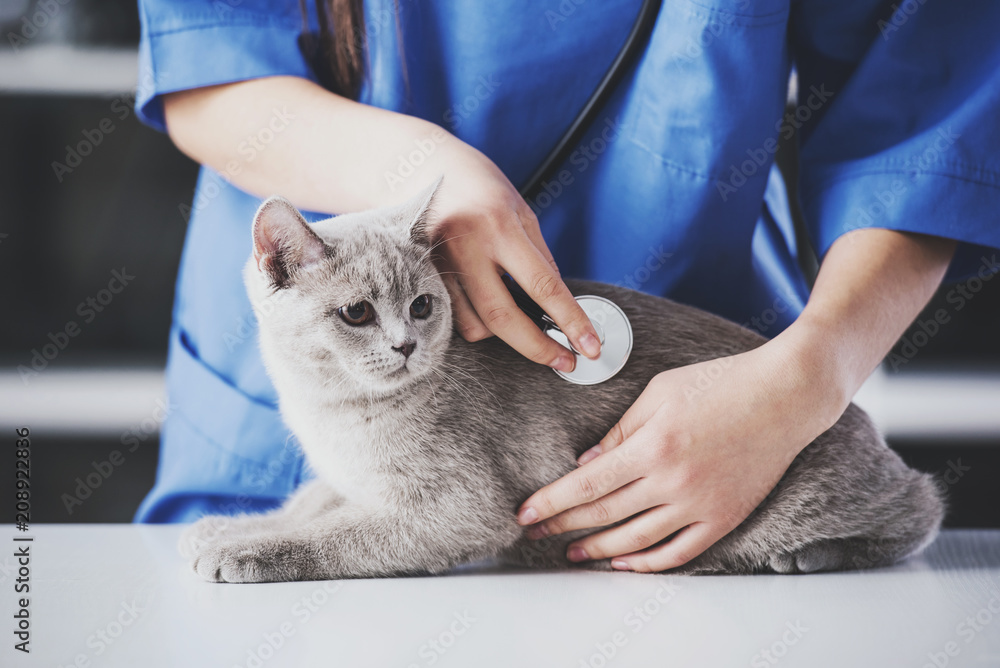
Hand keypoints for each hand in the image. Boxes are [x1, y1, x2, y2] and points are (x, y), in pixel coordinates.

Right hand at [420, 134, 600, 370]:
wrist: (419, 165)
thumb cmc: (479, 187)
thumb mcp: (520, 211)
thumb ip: (540, 257)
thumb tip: (561, 306)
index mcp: (498, 225)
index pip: (543, 285)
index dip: (570, 321)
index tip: (589, 347)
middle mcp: (466, 246)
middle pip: (503, 317)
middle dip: (538, 348)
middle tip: (564, 361)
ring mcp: (438, 264)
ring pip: (475, 325)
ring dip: (503, 334)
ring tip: (519, 319)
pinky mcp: (421, 277)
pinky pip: (455, 318)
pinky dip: (478, 322)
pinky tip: (487, 306)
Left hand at [515, 339, 846, 571]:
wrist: (785, 395)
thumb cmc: (721, 382)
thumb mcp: (659, 393)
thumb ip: (620, 431)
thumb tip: (587, 465)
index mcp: (653, 446)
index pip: (588, 485)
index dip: (552, 502)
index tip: (526, 513)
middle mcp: (674, 481)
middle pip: (604, 514)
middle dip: (564, 526)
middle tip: (536, 533)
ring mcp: (701, 504)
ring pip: (637, 539)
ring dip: (599, 550)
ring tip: (572, 553)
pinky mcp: (724, 517)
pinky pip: (680, 552)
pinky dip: (649, 562)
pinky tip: (625, 563)